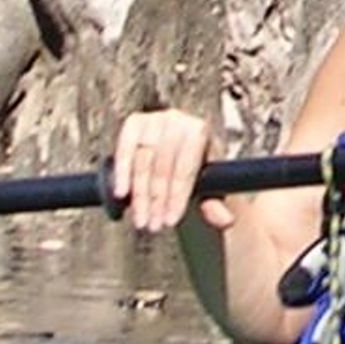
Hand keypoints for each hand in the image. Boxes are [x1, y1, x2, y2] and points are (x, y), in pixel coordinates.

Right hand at [108, 108, 217, 231]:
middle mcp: (177, 120)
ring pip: (142, 161)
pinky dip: (122, 172)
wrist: (180, 157)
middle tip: (153, 225)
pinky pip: (125, 149)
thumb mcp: (212, 189)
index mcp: (200, 132)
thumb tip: (223, 219)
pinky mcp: (134, 123)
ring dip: (140, 194)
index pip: (185, 168)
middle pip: (162, 165)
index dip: (177, 196)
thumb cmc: (199, 173)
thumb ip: (217, 204)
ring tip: (141, 219)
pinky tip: (121, 194)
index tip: (171, 220)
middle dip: (157, 199)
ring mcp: (154, 119)